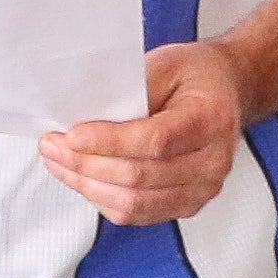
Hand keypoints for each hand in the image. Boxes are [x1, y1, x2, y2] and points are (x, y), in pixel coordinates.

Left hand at [45, 39, 250, 226]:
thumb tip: (86, 116)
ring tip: (59, 164)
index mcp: (211, 120)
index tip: (70, 135)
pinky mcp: (187, 204)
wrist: (226, 92)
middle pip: (139, 177)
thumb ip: (132, 89)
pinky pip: (138, 214)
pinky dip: (103, 199)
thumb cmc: (194, 76)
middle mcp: (212, 161)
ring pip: (134, 203)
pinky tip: (83, 180)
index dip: (108, 142)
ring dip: (88, 186)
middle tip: (51, 146)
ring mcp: (203, 189)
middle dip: (86, 164)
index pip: (155, 141)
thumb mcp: (165, 63)